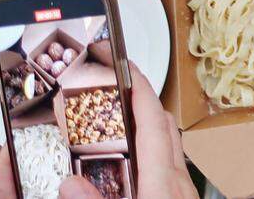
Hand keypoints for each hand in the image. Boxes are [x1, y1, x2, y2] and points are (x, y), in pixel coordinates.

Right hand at [61, 63, 196, 198]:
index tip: (128, 68)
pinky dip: (153, 148)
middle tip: (117, 87)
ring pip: (170, 144)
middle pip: (164, 127)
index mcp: (163, 184)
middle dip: (143, 101)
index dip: (142, 92)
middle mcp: (179, 182)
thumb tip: (69, 183)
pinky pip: (171, 162)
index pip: (154, 124)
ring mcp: (184, 191)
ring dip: (149, 124)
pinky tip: (133, 159)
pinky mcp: (182, 198)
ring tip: (120, 118)